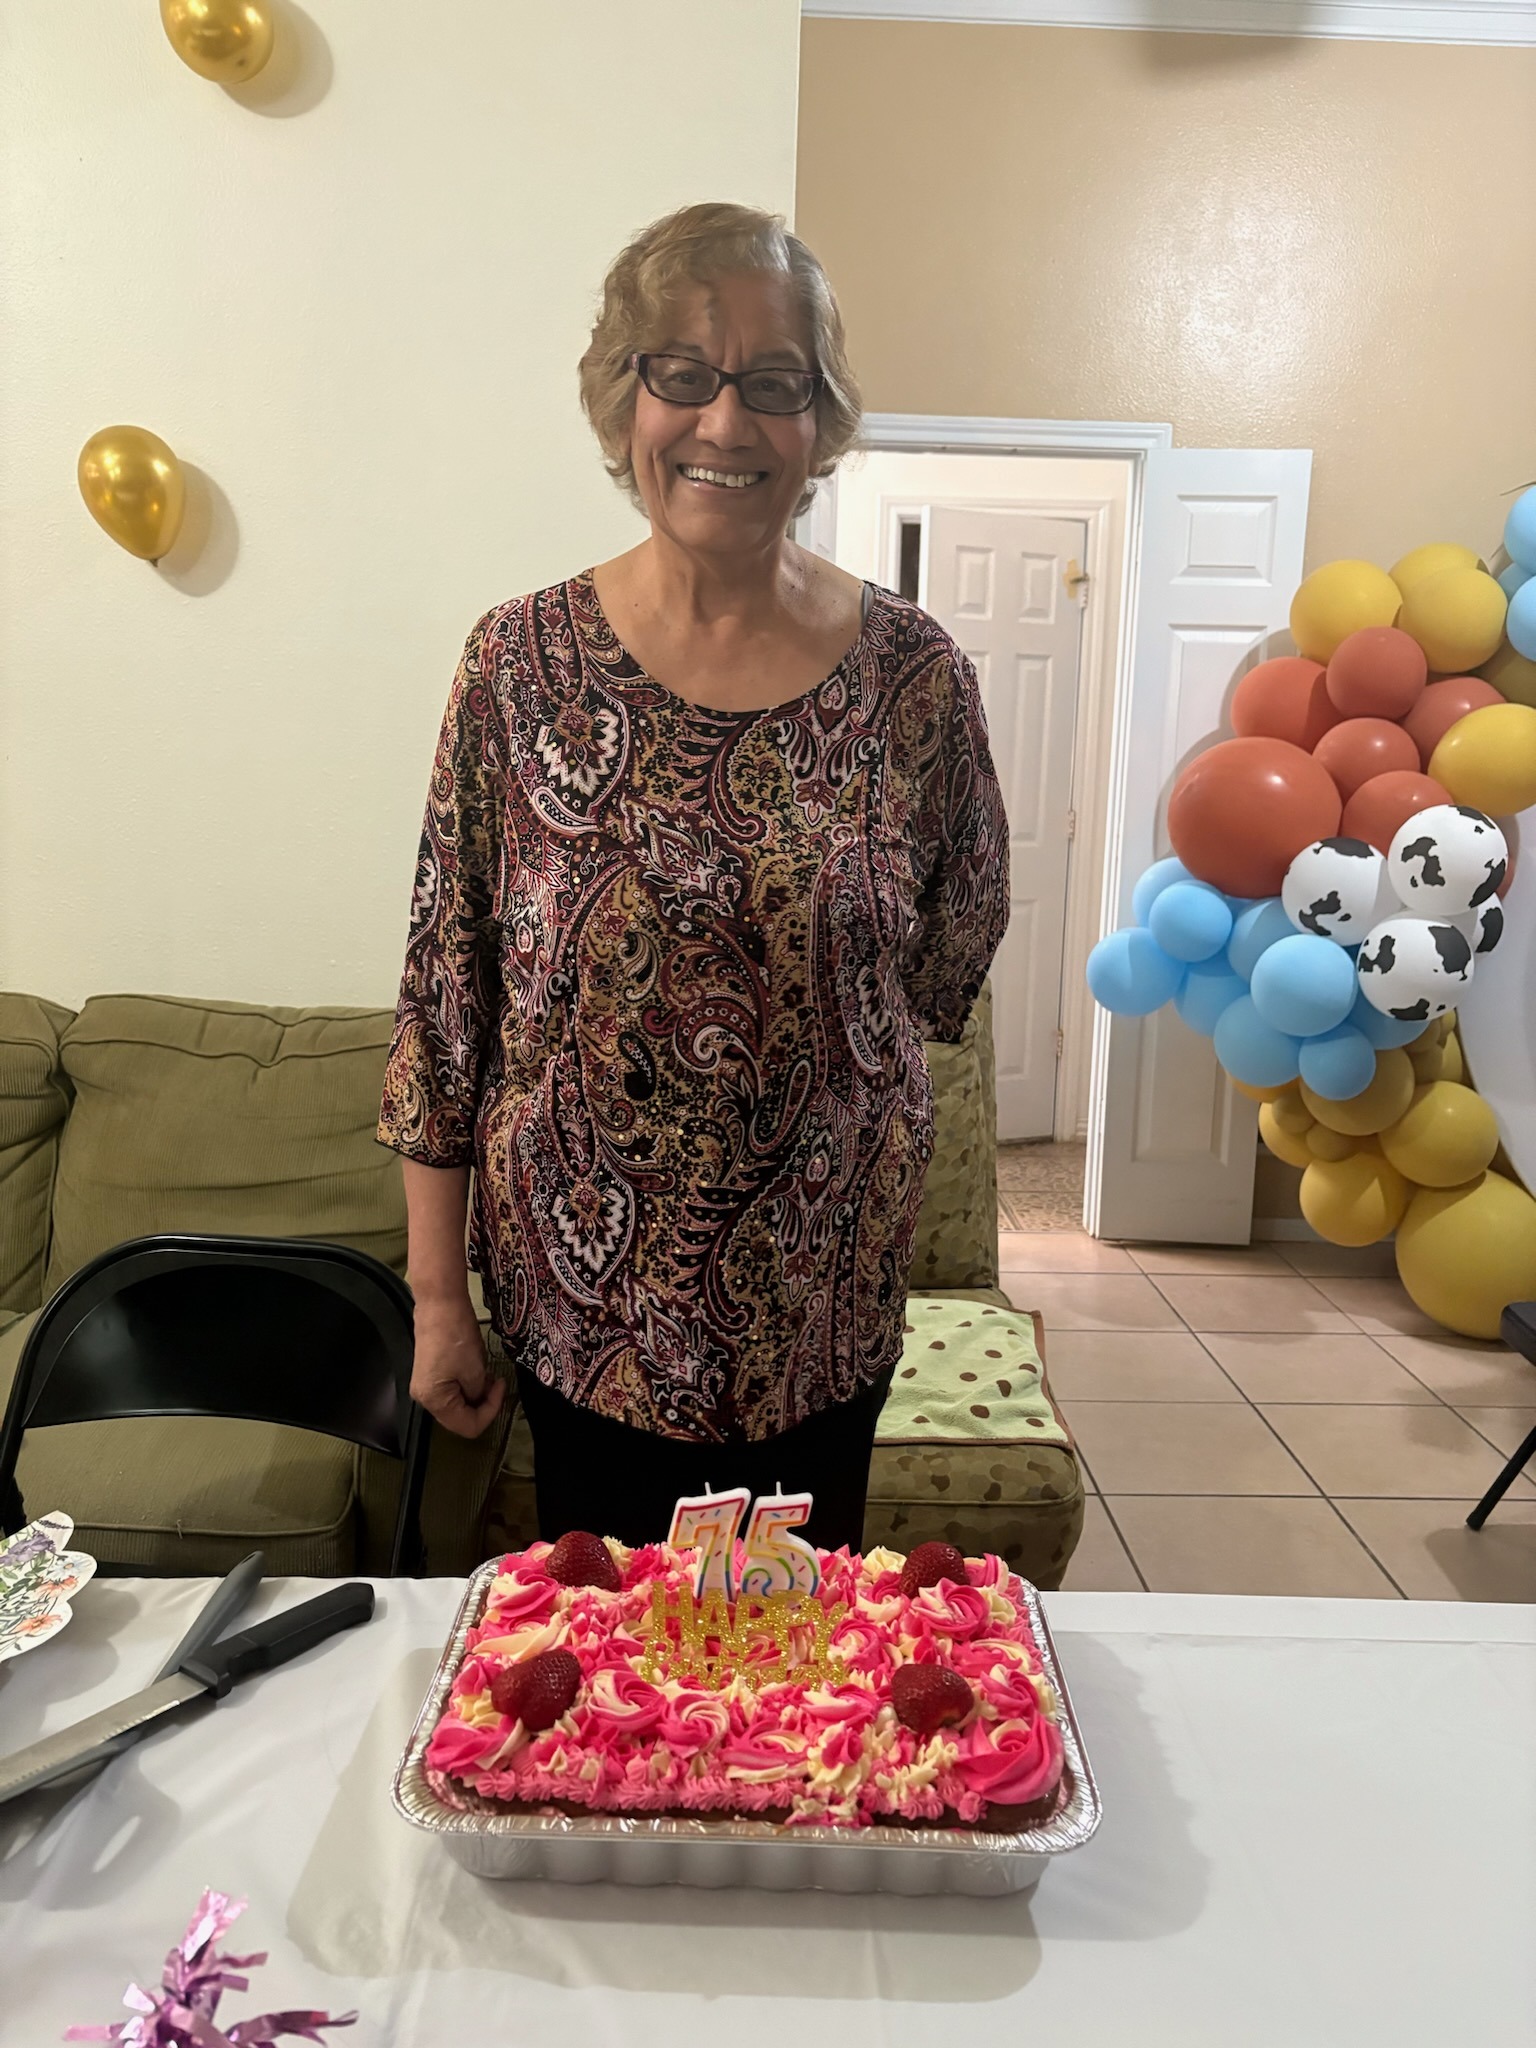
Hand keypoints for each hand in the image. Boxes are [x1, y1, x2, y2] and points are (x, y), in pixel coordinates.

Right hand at [410, 1294, 506, 1438]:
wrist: (440, 1303)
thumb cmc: (456, 1335)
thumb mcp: (475, 1370)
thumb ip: (478, 1395)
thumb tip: (478, 1399)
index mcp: (433, 1401)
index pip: (468, 1427)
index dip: (490, 1412)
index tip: (501, 1389)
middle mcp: (424, 1398)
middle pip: (460, 1418)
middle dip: (483, 1403)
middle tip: (496, 1382)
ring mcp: (425, 1385)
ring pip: (457, 1404)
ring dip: (476, 1393)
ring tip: (486, 1372)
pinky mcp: (429, 1373)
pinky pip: (452, 1390)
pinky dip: (467, 1384)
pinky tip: (475, 1368)